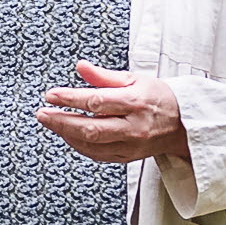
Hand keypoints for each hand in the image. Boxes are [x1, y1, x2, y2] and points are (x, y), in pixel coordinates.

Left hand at [37, 64, 187, 165]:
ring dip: (67, 134)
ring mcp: (130, 146)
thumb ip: (104, 76)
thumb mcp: (134, 79)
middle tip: (42, 114)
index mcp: (135, 102)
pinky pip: (97, 155)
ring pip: (92, 145)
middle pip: (91, 128)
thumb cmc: (157, 97)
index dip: (71, 99)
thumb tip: (81, 67)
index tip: (51, 95)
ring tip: (51, 121)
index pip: (97, 101)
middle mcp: (133, 127)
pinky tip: (68, 134)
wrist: (183, 124)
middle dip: (62, 122)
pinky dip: (79, 145)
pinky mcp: (127, 158)